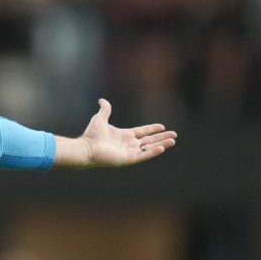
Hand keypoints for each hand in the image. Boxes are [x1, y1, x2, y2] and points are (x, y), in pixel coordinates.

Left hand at [55, 98, 176, 167]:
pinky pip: (143, 156)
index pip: (142, 132)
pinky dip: (153, 152)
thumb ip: (105, 110)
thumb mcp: (100, 119)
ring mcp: (129, 152)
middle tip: (175, 135)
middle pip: (149, 140)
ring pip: (149, 148)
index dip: (152, 129)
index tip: (162, 126)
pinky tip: (162, 148)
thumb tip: (102, 100)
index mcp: (124, 135)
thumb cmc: (91, 135)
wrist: (86, 147)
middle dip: (161, 137)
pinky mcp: (128, 159)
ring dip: (161, 144)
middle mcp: (128, 144)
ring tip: (173, 141)